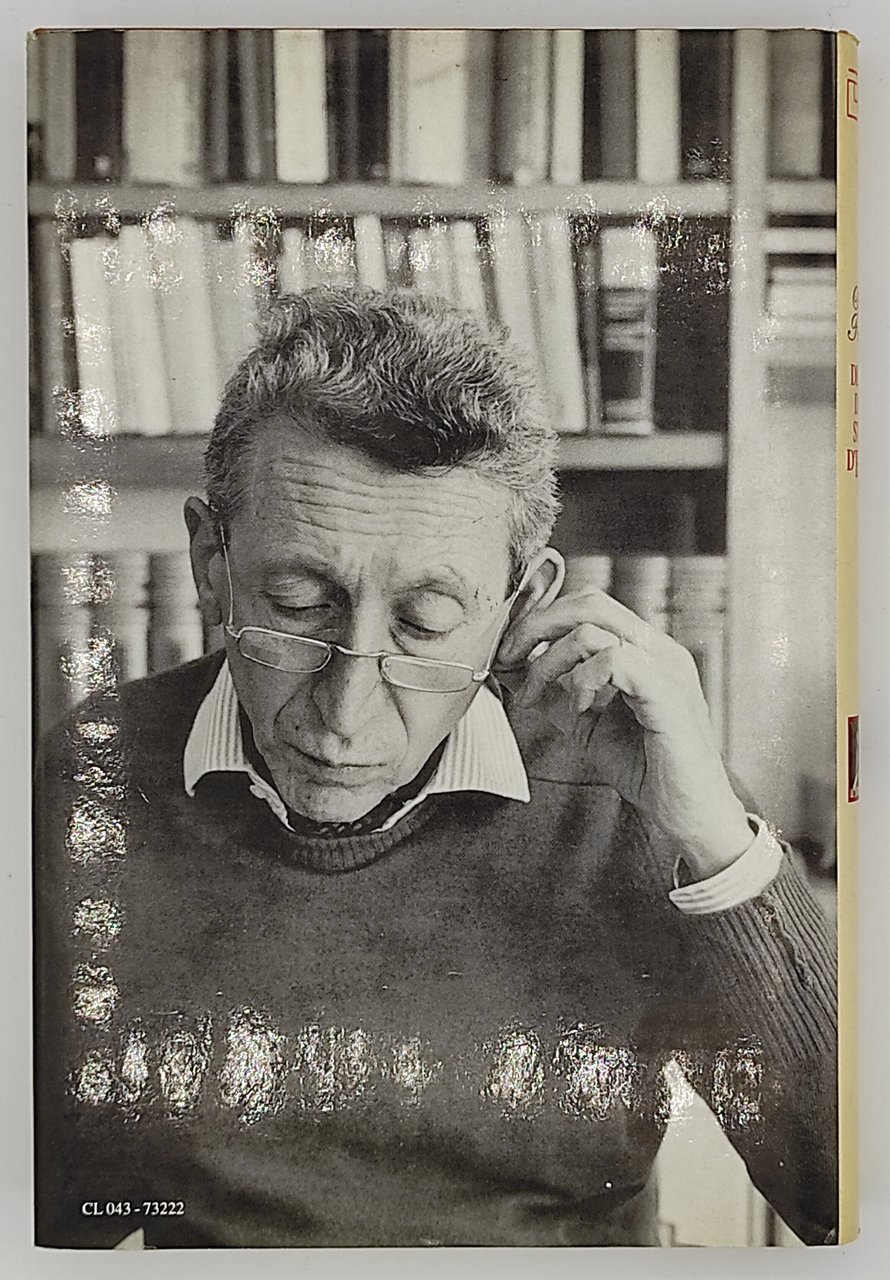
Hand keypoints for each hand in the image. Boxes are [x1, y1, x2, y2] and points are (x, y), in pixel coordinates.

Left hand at [496, 589, 752, 879]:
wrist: (689, 812)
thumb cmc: (647, 769)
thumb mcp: (584, 723)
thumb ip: (553, 693)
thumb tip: (510, 668)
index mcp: (644, 650)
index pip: (587, 605)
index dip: (540, 620)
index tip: (507, 650)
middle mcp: (658, 648)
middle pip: (587, 602)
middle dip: (535, 626)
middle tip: (507, 658)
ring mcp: (667, 666)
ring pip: (592, 628)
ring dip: (549, 662)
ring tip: (540, 696)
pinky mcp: (668, 691)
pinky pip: (614, 660)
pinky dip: (582, 681)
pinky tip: (580, 709)